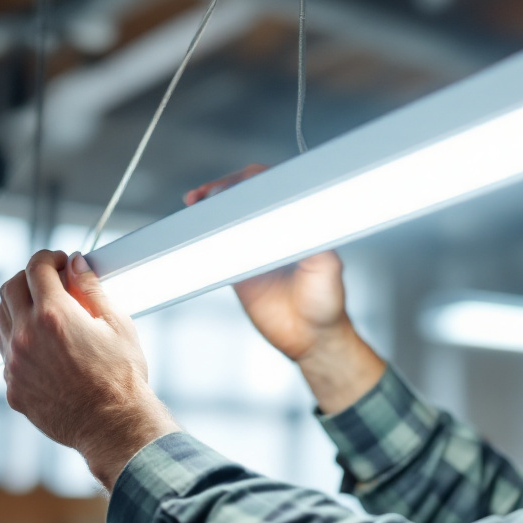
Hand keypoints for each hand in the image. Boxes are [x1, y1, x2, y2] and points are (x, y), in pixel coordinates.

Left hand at [0, 250, 179, 490]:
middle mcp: (26, 337)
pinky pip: (4, 353)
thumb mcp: (116, 324)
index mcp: (54, 316)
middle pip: (10, 289)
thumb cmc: (122, 378)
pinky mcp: (12, 387)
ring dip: (18, 308)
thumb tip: (77, 265)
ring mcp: (15, 364)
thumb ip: (91, 289)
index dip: (49, 258)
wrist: (113, 426)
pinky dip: (18, 340)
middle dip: (30, 277)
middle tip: (52, 282)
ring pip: (0, 320)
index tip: (61, 262)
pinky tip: (42, 346)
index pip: (36, 268)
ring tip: (45, 314)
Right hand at [187, 165, 385, 412]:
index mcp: (296, 225)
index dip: (251, 181)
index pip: (271, 190)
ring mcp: (254, 252)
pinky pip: (216, 251)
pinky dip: (204, 242)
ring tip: (196, 205)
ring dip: (209, 212)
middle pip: (242, 200)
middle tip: (208, 193)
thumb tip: (299, 218)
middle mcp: (274, 234)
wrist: (311, 341)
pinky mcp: (237, 273)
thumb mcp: (327, 268)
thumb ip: (314, 243)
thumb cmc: (327, 305)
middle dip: (223, 190)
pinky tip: (195, 237)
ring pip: (226, 222)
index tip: (238, 181)